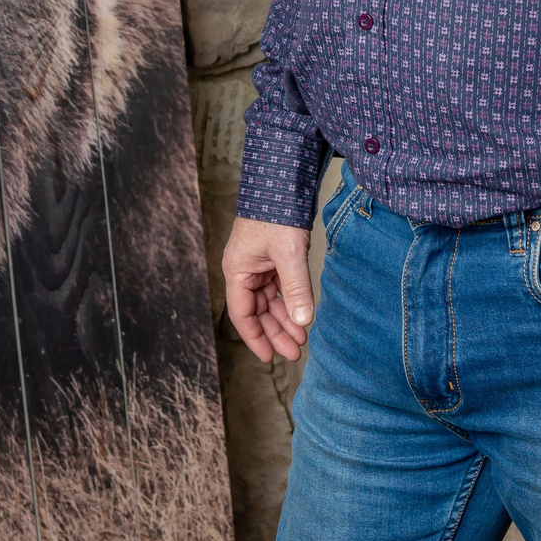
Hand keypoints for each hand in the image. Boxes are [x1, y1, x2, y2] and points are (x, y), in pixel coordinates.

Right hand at [222, 217, 314, 361]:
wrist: (283, 182)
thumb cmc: (277, 213)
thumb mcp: (289, 253)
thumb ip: (296, 288)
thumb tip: (303, 320)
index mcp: (237, 270)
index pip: (243, 314)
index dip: (256, 338)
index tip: (270, 358)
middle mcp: (244, 270)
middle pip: (257, 311)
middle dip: (275, 333)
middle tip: (294, 353)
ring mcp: (258, 265)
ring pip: (269, 302)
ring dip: (285, 319)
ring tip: (302, 338)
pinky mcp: (272, 258)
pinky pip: (279, 288)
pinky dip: (290, 302)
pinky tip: (302, 316)